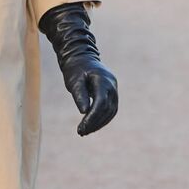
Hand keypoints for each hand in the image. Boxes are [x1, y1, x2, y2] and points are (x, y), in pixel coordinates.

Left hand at [39, 2, 118, 135]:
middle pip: (107, 110)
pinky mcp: (112, 93)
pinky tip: (91, 125)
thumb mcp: (74, 81)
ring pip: (111, 112)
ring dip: (99, 123)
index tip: (81, 128)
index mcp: (103, 81)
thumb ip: (80, 95)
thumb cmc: (75, 68)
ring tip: (85, 131)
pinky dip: (102, 119)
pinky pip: (110, 109)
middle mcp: (112, 86)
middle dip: (95, 123)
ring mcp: (114, 90)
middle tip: (81, 132)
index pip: (101, 103)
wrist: (82, 56)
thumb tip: (84, 112)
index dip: (92, 118)